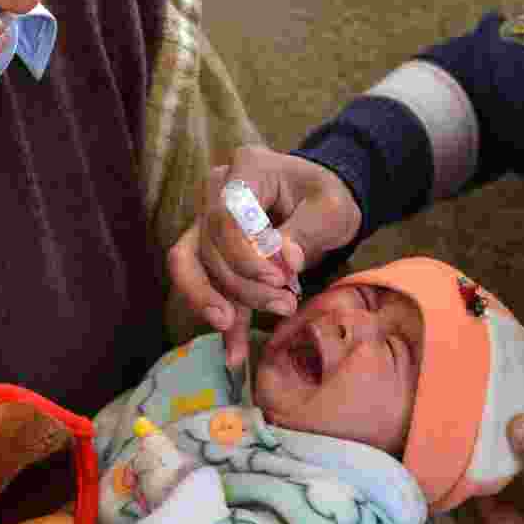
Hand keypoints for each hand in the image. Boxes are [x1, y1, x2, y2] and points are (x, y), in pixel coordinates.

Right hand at [168, 145, 361, 368]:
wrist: (320, 207)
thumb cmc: (326, 200)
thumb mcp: (331, 210)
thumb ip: (307, 231)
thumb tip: (286, 261)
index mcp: (247, 169)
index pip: (226, 214)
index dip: (244, 253)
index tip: (281, 279)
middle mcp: (216, 192)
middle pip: (209, 245)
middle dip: (242, 284)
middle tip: (285, 304)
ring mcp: (206, 222)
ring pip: (192, 266)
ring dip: (219, 303)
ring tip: (244, 334)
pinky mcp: (209, 253)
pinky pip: (204, 287)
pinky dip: (221, 322)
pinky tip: (234, 355)